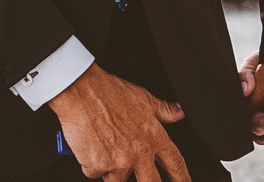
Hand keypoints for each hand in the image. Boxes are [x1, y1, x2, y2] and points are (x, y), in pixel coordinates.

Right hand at [48, 64, 188, 181]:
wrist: (80, 91)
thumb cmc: (109, 92)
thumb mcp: (143, 98)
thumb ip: (163, 110)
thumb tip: (179, 112)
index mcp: (153, 135)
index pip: (175, 162)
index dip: (182, 178)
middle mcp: (139, 152)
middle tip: (140, 173)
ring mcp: (118, 162)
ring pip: (119, 179)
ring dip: (112, 169)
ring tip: (105, 146)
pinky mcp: (98, 166)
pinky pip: (95, 172)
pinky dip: (91, 163)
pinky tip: (90, 144)